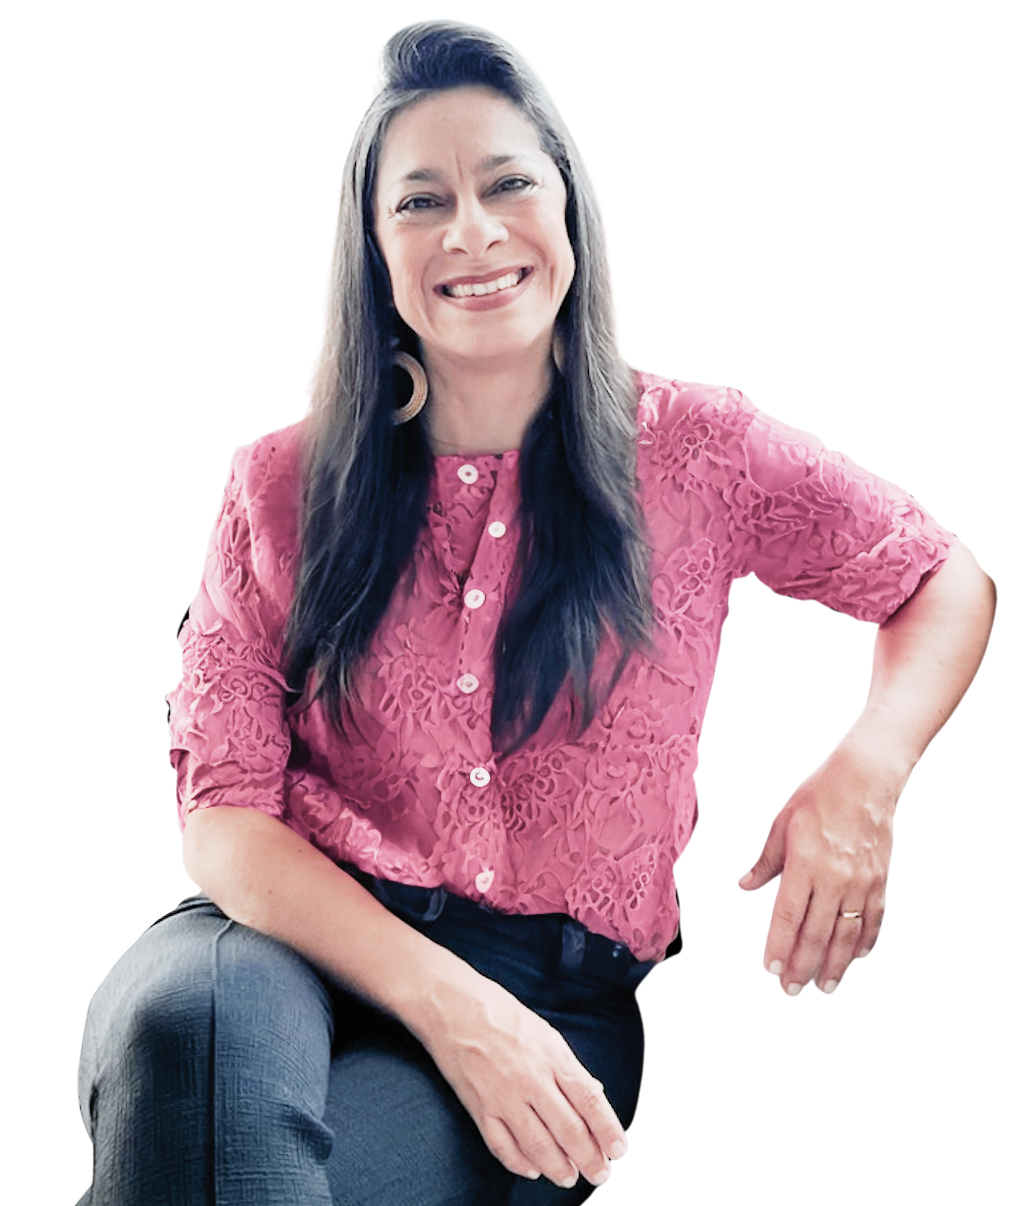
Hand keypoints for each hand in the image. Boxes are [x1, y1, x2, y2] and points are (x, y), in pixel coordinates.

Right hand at [417, 973, 626, 1189]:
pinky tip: (533, 1169)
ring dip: (559, 1168)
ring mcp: (504, 1096)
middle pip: (569, 1129)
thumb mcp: (545, 1033)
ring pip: (538, 1145)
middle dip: (589, 1158)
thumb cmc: (502, 1015)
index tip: (618, 1149)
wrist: (453, 1006)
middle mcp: (531, 1078)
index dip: (607, 1129)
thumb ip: (568, 1067)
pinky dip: (520, 1163)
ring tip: (569, 1177)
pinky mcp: (479, 1108)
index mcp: (552, 1056)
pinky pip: (503, 1146)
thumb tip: (595, 1094)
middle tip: (599, 1173)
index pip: (589, 1100)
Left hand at [737, 739, 900, 996]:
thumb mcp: (783, 824)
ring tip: (826, 983)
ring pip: (847, 933)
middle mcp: (834, 878)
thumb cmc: (818, 797)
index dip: (779, 947)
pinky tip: (856, 955)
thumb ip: (767, 860)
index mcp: (804, 864)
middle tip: (794, 988)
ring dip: (836, 962)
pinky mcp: (879, 880)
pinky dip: (864, 940)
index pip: (787, 917)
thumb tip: (747, 884)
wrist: (865, 780)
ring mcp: (860, 882)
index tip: (772, 971)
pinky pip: (872, 918)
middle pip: (816, 933)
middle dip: (803, 965)